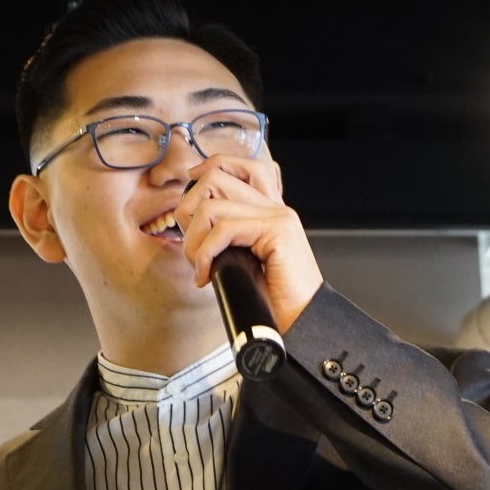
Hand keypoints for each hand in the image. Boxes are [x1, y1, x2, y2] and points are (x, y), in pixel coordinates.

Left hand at [174, 153, 323, 332]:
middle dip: (188, 213)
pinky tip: (207, 275)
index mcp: (268, 210)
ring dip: (193, 241)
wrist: (301, 323)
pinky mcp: (278, 230)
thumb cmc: (273, 301)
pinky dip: (204, 253)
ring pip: (212, 205)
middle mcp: (275, 207)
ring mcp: (278, 216)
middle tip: (191, 249)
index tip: (188, 203)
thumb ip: (226, 239)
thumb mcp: (241, 262)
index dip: (205, 171)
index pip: (236, 166)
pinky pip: (223, 228)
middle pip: (216, 178)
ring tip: (199, 267)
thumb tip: (190, 226)